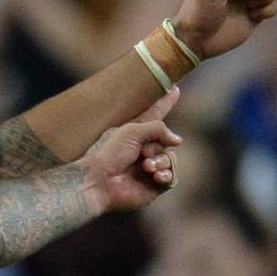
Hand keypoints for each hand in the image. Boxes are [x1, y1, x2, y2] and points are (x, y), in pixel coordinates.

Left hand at [81, 90, 183, 212]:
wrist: (99, 181)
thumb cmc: (108, 153)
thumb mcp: (132, 131)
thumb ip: (157, 128)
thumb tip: (177, 140)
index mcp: (133, 134)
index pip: (153, 115)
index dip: (164, 103)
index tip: (175, 89)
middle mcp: (141, 150)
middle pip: (166, 141)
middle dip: (157, 146)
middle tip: (142, 154)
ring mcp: (147, 168)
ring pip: (170, 159)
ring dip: (161, 161)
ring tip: (146, 166)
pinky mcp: (152, 186)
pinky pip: (171, 177)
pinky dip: (166, 174)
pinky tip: (156, 176)